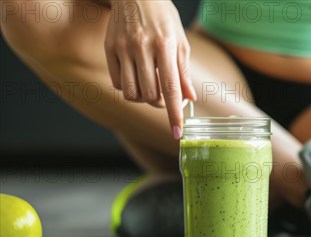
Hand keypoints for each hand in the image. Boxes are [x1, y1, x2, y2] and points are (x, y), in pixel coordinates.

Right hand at [104, 0, 196, 138]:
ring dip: (143, 99)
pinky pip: (118, 83)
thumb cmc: (163, 18)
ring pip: (132, 93)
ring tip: (151, 88)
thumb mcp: (181, 41)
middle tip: (165, 97)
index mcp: (165, 45)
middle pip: (149, 95)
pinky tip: (136, 77)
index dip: (174, 113)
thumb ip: (183, 71)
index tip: (176, 132)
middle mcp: (142, 47)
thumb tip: (190, 98)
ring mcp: (123, 48)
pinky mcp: (109, 48)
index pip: (170, 88)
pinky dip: (129, 89)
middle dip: (160, 104)